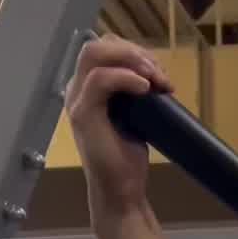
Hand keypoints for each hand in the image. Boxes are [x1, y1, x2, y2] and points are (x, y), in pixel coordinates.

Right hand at [65, 36, 173, 216]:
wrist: (122, 193)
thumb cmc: (127, 160)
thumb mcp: (135, 117)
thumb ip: (135, 94)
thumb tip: (157, 75)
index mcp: (88, 88)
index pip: (106, 49)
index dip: (135, 52)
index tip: (161, 73)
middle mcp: (78, 89)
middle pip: (100, 45)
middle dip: (135, 53)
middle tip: (160, 75)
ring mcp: (77, 100)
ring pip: (96, 54)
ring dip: (131, 60)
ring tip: (156, 80)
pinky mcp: (82, 114)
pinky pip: (100, 80)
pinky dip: (125, 77)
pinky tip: (145, 87)